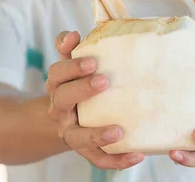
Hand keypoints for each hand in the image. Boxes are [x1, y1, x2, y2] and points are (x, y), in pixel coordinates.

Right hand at [46, 31, 144, 169]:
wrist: (70, 117)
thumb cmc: (79, 82)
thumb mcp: (73, 63)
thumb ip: (71, 47)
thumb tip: (72, 34)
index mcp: (58, 85)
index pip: (57, 74)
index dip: (71, 67)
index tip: (93, 61)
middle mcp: (60, 110)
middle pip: (63, 99)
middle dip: (82, 89)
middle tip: (104, 80)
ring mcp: (72, 132)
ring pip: (78, 137)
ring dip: (97, 135)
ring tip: (118, 131)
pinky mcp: (87, 150)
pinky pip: (100, 159)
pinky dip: (117, 160)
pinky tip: (137, 155)